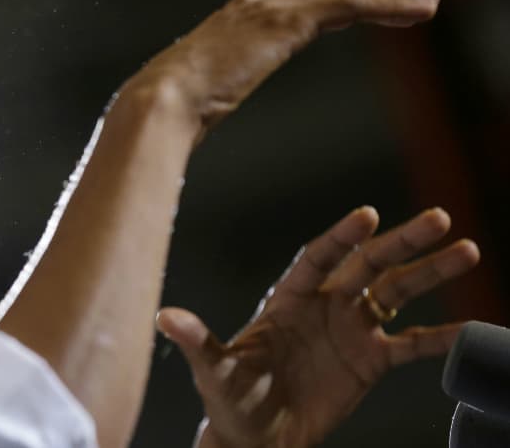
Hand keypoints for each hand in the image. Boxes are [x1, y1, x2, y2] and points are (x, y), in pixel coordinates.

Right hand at [109, 0, 438, 143]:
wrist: (157, 106)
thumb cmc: (167, 117)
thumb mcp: (196, 104)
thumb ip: (206, 103)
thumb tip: (194, 125)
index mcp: (233, 26)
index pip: (297, 11)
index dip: (337, 11)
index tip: (366, 17)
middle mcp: (251, 7)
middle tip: (411, 5)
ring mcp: (266, 10)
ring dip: (388, 1)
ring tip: (424, 5)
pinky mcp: (282, 20)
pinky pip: (345, 3)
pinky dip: (384, 4)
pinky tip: (414, 11)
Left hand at [156, 207, 479, 447]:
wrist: (257, 438)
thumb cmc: (232, 400)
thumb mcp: (214, 371)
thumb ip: (198, 342)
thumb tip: (165, 317)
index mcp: (287, 300)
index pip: (319, 258)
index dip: (341, 237)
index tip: (368, 215)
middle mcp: (323, 306)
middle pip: (367, 264)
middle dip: (401, 242)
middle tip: (440, 219)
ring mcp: (349, 330)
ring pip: (396, 292)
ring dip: (429, 272)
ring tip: (467, 251)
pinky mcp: (369, 360)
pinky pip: (413, 344)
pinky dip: (443, 337)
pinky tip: (475, 327)